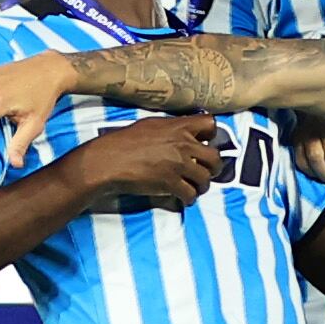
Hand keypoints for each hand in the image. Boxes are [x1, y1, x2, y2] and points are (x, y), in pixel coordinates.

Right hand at [73, 112, 233, 212]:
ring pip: (206, 179)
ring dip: (202, 185)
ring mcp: (179, 165)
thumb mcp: (151, 125)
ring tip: (195, 187)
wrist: (109, 161)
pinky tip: (183, 198)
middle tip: (206, 171)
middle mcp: (183, 145)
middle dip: (213, 167)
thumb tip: (183, 132)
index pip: (211, 125)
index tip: (205, 143)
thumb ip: (171, 128)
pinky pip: (191, 194)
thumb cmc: (124, 141)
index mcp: (179, 127)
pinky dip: (189, 198)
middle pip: (215, 157)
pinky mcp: (171, 184)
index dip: (211, 136)